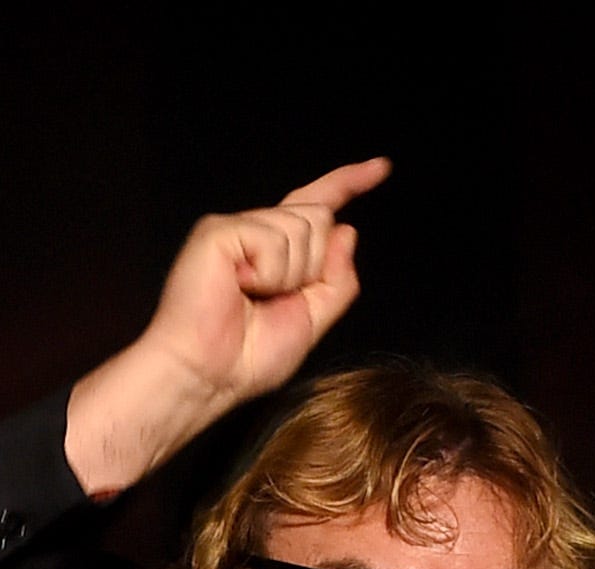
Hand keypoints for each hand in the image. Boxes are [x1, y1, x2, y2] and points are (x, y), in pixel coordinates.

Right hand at [64, 157, 390, 496]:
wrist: (211, 376)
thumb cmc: (250, 356)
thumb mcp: (314, 319)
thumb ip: (336, 278)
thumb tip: (348, 229)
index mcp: (279, 250)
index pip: (319, 206)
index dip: (351, 184)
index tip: (383, 167)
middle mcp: (257, 230)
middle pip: (319, 217)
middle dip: (314, 266)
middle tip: (274, 299)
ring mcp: (237, 227)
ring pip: (302, 228)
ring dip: (291, 274)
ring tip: (253, 296)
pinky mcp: (219, 230)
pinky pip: (274, 239)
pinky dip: (269, 273)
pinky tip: (240, 287)